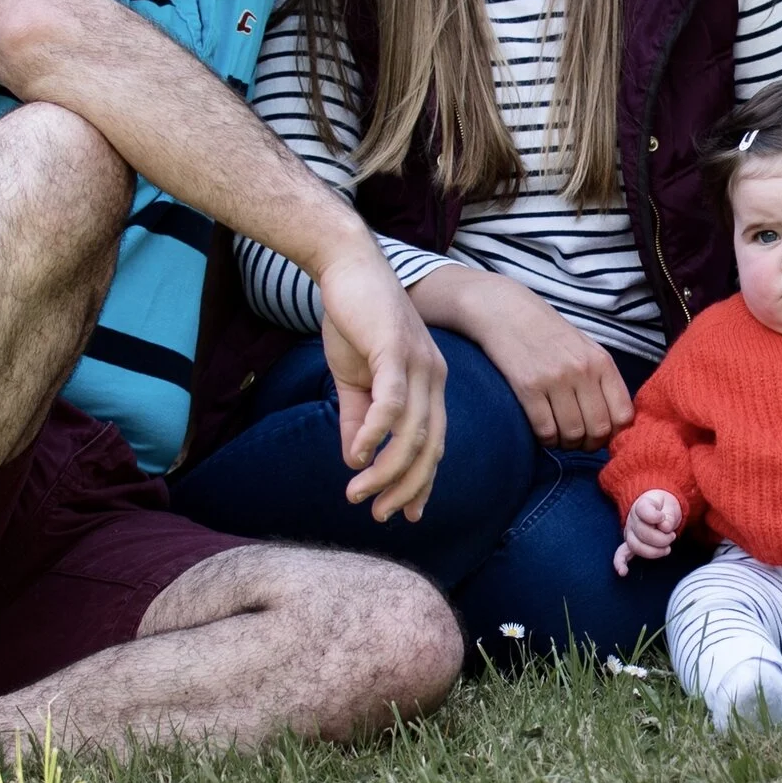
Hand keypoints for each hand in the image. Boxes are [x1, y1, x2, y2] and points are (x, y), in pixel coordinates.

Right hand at [315, 246, 446, 522]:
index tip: (406, 514)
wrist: (346, 267)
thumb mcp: (354, 379)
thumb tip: (354, 462)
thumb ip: (357, 419)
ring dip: (385, 470)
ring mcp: (419, 363)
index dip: (422, 482)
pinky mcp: (395, 350)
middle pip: (430, 447)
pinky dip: (376, 434)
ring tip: (357, 494)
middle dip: (405, 488)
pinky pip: (392, 402)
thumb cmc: (354, 320)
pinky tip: (356, 457)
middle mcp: (434, 378)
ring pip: (411, 432)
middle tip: (379, 515)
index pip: (435, 444)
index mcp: (431, 385)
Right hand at [435, 270, 632, 449]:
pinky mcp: (528, 387)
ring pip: (572, 434)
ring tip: (560, 436)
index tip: (602, 436)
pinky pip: (545, 430)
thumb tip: (615, 422)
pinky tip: (543, 432)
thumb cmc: (549, 334)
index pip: (623, 414)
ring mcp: (555, 379)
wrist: (507, 312)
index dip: (615, 434)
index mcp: (601, 361)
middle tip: (579, 441)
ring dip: (566, 444)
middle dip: (590, 444)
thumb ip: (602, 380)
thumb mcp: (586, 348)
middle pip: (598, 430)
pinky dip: (546, 440)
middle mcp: (582, 371)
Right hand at [613, 490, 682, 575]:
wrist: (659, 509)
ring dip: (654, 551)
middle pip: (642, 533)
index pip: (643, 512)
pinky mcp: (630, 544)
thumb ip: (669, 516)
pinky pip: (621, 554)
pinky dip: (621, 563)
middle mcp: (632, 519)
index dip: (655, 517)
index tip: (663, 517)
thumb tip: (664, 527)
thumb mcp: (671, 506)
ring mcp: (630, 533)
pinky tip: (623, 572)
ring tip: (667, 548)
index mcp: (642, 505)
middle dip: (661, 539)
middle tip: (672, 536)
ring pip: (636, 546)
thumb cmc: (665, 508)